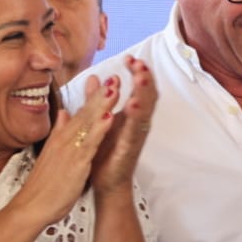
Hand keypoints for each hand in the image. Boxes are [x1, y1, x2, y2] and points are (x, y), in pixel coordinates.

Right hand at [14, 73, 119, 225]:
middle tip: (115, 76)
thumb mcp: (54, 151)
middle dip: (101, 94)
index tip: (108, 80)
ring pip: (89, 122)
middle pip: (86, 112)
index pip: (82, 112)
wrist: (33, 205)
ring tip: (115, 88)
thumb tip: (65, 113)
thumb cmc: (47, 182)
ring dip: (102, 105)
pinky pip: (90, 143)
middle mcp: (66, 138)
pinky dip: (100, 130)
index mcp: (64, 137)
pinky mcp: (77, 162)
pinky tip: (110, 118)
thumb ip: (61, 131)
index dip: (95, 97)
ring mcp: (71, 149)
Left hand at [90, 56, 157, 195]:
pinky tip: (132, 106)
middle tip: (141, 63)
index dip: (137, 73)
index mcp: (130, 117)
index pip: (138, 90)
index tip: (131, 58)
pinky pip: (133, 132)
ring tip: (142, 79)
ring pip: (144, 112)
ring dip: (143, 95)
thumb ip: (97, 100)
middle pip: (147, 97)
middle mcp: (137, 125)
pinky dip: (134, 119)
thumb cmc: (104, 154)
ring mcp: (135, 137)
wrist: (104, 183)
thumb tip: (94, 78)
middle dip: (145, 79)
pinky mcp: (129, 150)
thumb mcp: (99, 120)